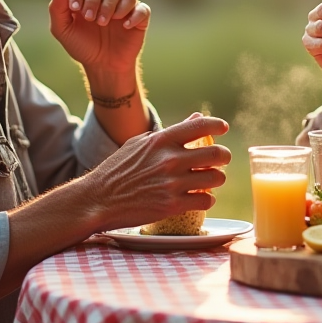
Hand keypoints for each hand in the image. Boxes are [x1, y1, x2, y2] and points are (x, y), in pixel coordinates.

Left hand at [49, 0, 149, 74]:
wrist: (102, 65)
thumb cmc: (82, 45)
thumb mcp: (63, 31)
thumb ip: (57, 10)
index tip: (75, 9)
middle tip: (89, 17)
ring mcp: (122, 3)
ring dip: (109, 4)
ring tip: (102, 23)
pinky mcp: (139, 15)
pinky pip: (141, 7)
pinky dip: (133, 15)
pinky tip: (124, 26)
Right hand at [86, 114, 231, 231]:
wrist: (98, 199)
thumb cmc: (118, 169)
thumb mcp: (140, 143)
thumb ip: (170, 132)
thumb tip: (196, 117)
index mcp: (162, 140)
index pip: (201, 125)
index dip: (217, 125)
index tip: (223, 129)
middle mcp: (170, 159)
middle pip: (217, 154)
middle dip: (224, 157)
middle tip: (221, 160)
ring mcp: (172, 183)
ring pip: (216, 178)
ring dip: (217, 179)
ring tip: (210, 180)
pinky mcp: (172, 205)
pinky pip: (206, 200)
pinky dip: (207, 199)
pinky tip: (201, 197)